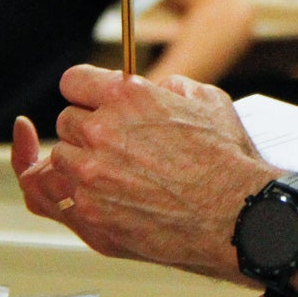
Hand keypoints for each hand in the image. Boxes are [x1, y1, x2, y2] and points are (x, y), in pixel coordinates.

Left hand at [10, 68, 275, 279]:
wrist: (234, 214)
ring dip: (81, 164)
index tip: (92, 102)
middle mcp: (101, 131)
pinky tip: (109, 198)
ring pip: (63, 159)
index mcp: (126, 96)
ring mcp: (91, 173)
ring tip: (114, 175)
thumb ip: (174, 88)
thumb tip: (162, 88)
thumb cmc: (226, 159)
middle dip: (87, 130)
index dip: (85, 91)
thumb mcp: (207, 101)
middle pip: (67, 122)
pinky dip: (83, 196)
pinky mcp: (89, 212)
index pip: (73, 82)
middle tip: (114, 145)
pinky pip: (65, 197)